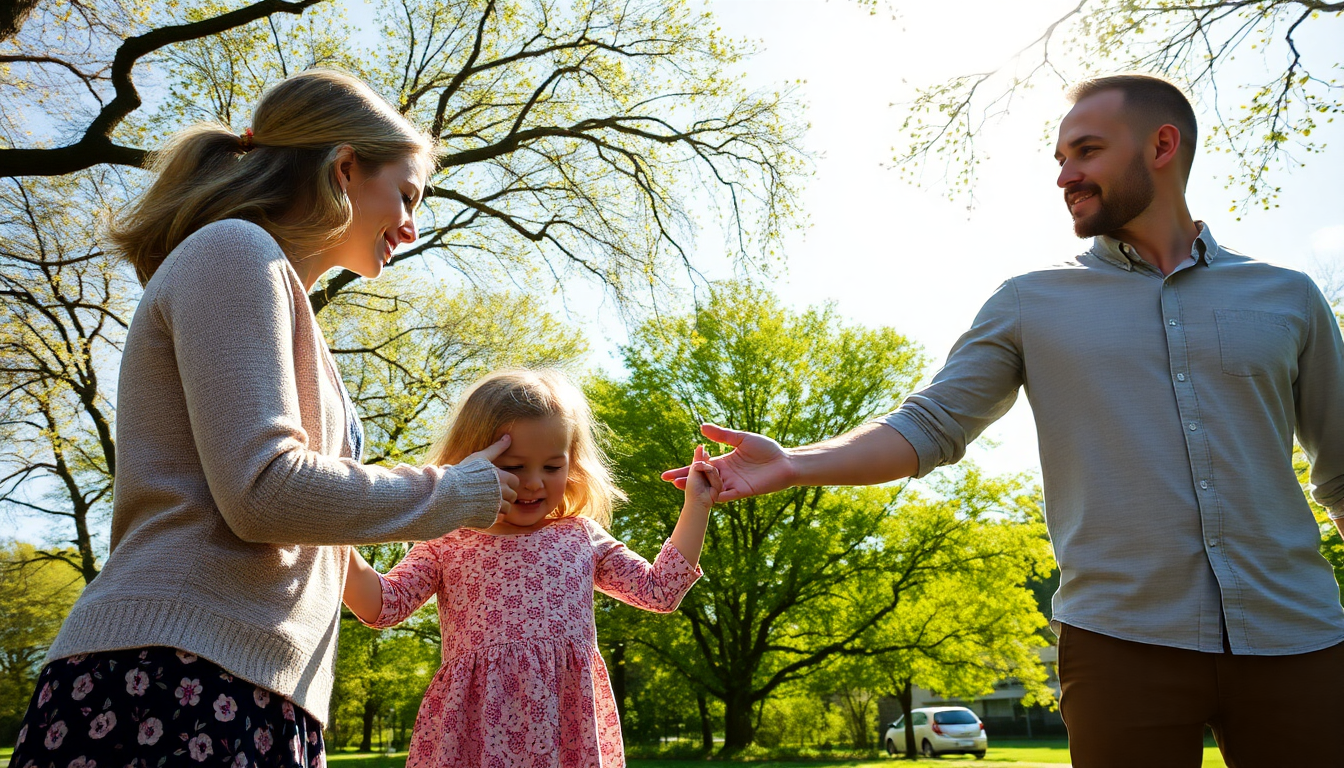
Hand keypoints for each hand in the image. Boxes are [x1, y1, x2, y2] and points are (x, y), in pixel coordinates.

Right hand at [462, 434, 517, 514]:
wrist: (446, 494)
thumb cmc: (463, 473)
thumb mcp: (479, 457)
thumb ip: (496, 448)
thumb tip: (508, 436)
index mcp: (501, 477)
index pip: (516, 482)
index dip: (508, 483)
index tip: (497, 483)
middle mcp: (501, 492)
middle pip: (513, 496)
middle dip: (505, 496)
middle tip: (491, 494)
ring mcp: (495, 507)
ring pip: (508, 509)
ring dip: (500, 507)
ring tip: (486, 502)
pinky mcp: (489, 518)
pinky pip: (499, 519)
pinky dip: (494, 516)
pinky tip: (483, 510)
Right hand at [661, 423, 793, 501]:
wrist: (786, 461)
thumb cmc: (766, 449)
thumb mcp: (742, 438)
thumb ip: (723, 435)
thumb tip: (701, 427)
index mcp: (723, 462)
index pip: (699, 466)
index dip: (684, 469)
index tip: (667, 473)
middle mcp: (726, 475)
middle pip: (701, 478)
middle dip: (685, 480)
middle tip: (669, 480)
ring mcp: (734, 484)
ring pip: (711, 487)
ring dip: (697, 487)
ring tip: (681, 486)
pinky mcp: (744, 491)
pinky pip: (727, 495)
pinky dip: (716, 495)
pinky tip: (705, 495)